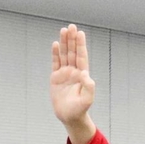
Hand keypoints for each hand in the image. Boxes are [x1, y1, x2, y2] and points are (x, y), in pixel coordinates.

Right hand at [51, 25, 97, 143]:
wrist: (70, 117)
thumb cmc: (80, 110)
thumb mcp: (87, 99)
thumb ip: (88, 87)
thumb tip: (85, 73)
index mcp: (82, 75)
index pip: (81, 57)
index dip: (81, 45)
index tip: (80, 33)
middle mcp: (74, 72)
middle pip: (73, 52)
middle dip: (72, 40)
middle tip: (71, 26)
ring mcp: (65, 74)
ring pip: (64, 55)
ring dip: (64, 43)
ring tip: (64, 30)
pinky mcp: (56, 78)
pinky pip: (55, 63)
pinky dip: (55, 54)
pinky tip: (55, 44)